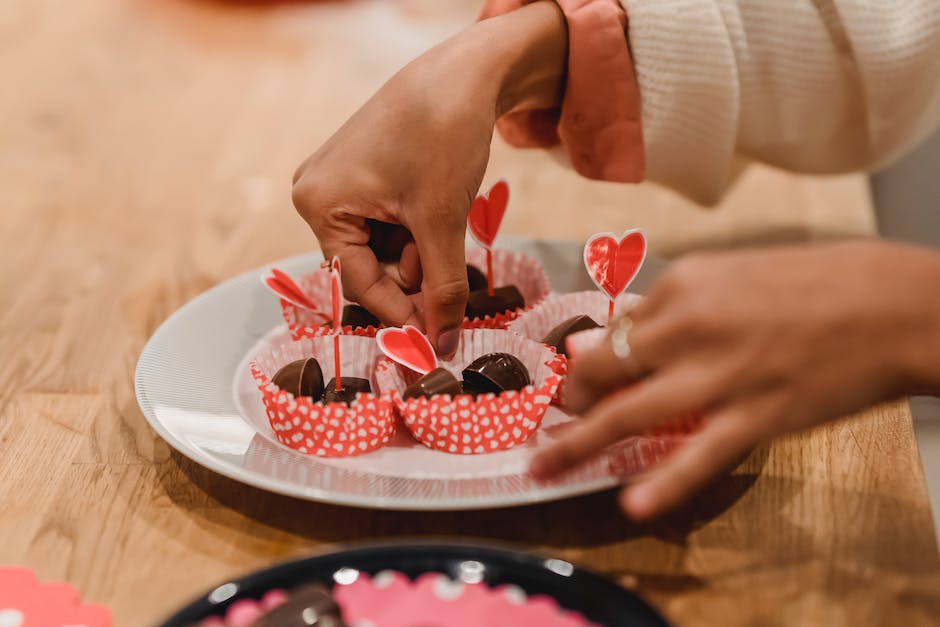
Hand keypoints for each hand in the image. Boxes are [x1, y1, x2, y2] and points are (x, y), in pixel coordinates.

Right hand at [292, 2, 565, 356]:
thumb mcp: (442, 222)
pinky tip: (435, 209)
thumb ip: (443, 288)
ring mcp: (338, 183)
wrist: (463, 73)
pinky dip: (415, 231)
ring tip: (443, 220)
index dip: (400, 314)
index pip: (358, 283)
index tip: (434, 342)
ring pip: (381, 249)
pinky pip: (385, 224)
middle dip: (411, 275)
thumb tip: (444, 345)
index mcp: (320, 204)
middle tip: (449, 271)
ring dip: (418, 253)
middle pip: (368, 267)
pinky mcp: (362, 176)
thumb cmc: (443, 136)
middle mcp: (317, 195)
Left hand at [531, 240, 939, 518]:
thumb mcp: (737, 273)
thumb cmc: (821, 282)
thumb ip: (681, 304)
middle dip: (571, 398)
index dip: (590, 358)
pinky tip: (632, 503)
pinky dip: (663, 482)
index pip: (618, 328)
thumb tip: (631, 329)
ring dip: (580, 442)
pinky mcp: (754, 416)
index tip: (576, 376)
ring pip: (630, 412)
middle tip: (552, 420)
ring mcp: (718, 375)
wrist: (896, 305)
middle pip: (606, 368)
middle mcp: (687, 326)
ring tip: (545, 465)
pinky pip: (698, 454)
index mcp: (683, 283)